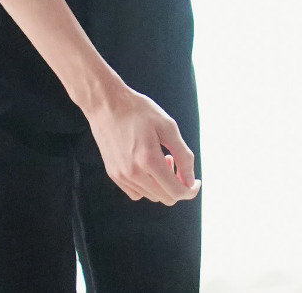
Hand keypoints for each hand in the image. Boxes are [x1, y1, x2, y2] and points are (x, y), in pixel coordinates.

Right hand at [86, 83, 200, 204]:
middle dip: (176, 184)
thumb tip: (190, 181)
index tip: (195, 181)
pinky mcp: (113, 174)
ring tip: (159, 157)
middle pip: (165, 198)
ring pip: (152, 196)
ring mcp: (121, 176)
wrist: (106, 104)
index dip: (190, 190)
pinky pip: (136, 193)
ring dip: (162, 184)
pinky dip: (147, 186)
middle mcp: (133, 173)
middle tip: (172, 159)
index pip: (176, 192)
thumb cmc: (139, 110)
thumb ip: (183, 155)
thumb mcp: (167, 126)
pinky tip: (145, 166)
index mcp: (148, 159)